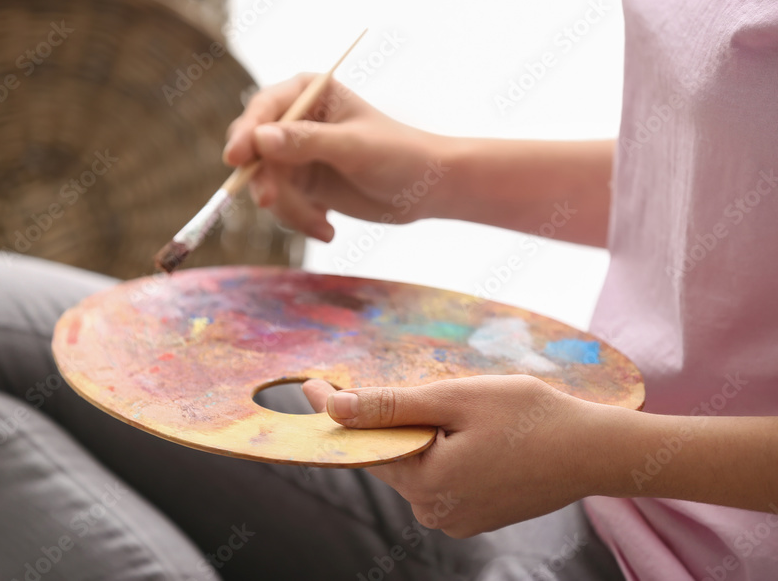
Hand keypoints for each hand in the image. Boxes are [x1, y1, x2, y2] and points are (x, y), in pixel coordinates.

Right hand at [223, 74, 451, 240]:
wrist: (426, 189)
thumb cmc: (398, 154)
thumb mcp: (353, 147)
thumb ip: (306, 142)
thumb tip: (260, 140)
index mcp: (309, 92)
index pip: (263, 109)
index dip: (245, 133)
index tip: (235, 159)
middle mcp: (296, 121)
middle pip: (255, 150)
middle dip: (264, 180)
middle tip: (271, 203)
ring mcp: (296, 155)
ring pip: (266, 184)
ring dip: (290, 210)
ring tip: (325, 227)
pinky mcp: (301, 185)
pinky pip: (281, 205)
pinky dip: (300, 220)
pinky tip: (328, 229)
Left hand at [301, 375, 601, 536]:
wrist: (595, 452)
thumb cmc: (531, 417)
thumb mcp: (456, 399)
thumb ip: (392, 405)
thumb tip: (334, 408)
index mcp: (427, 485)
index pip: (364, 445)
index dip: (337, 412)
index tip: (310, 386)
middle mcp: (436, 513)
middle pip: (390, 458)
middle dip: (386, 423)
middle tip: (389, 388)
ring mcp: (457, 519)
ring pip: (416, 467)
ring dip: (416, 437)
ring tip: (451, 410)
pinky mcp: (475, 517)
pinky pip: (439, 479)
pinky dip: (438, 452)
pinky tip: (463, 432)